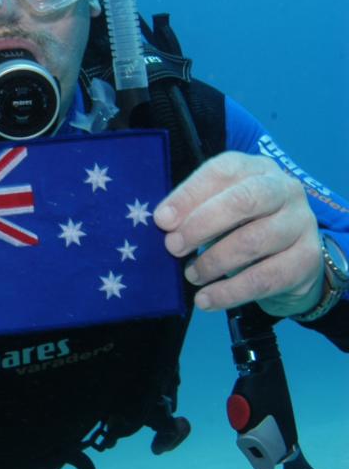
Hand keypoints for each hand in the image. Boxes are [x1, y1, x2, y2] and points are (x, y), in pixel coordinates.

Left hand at [153, 152, 323, 316]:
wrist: (292, 262)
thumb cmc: (244, 228)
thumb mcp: (220, 212)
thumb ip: (194, 212)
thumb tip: (163, 223)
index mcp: (257, 169)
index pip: (223, 171)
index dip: (189, 195)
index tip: (161, 220)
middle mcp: (285, 189)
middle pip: (243, 201)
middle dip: (201, 224)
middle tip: (173, 247)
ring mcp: (301, 223)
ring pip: (253, 241)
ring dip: (213, 262)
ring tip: (191, 274)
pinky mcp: (306, 260)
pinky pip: (264, 278)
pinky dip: (229, 292)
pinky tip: (205, 300)